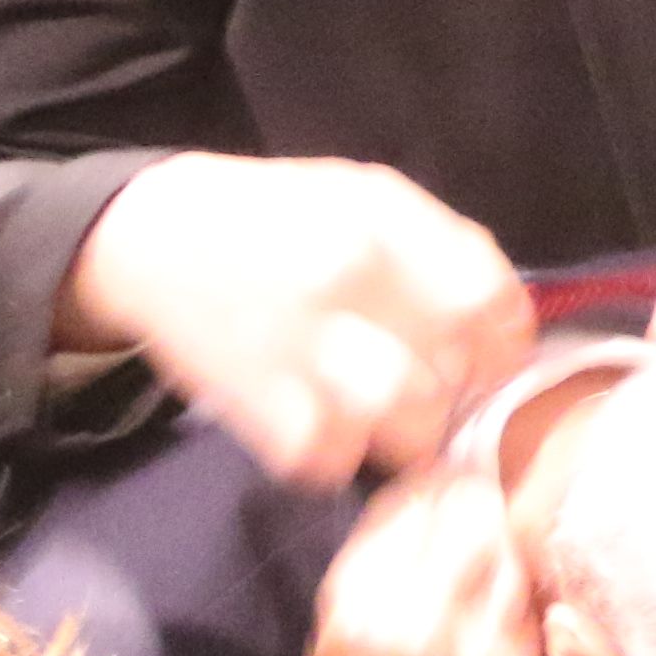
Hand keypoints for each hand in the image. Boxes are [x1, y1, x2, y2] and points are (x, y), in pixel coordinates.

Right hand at [62, 153, 536, 487]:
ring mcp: (302, 349)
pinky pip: (331, 460)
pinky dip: (340, 456)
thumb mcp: (365, 195)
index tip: (491, 354)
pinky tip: (331, 428)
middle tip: (439, 389)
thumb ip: (442, 246)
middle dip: (459, 390)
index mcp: (384, 225)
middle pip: (456, 371)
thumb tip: (508, 316)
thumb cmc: (274, 215)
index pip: (491, 302)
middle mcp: (348, 284)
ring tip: (390, 416)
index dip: (504, 340)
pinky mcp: (258, 408)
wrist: (146, 241)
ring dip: (409, 432)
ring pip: (406, 425)